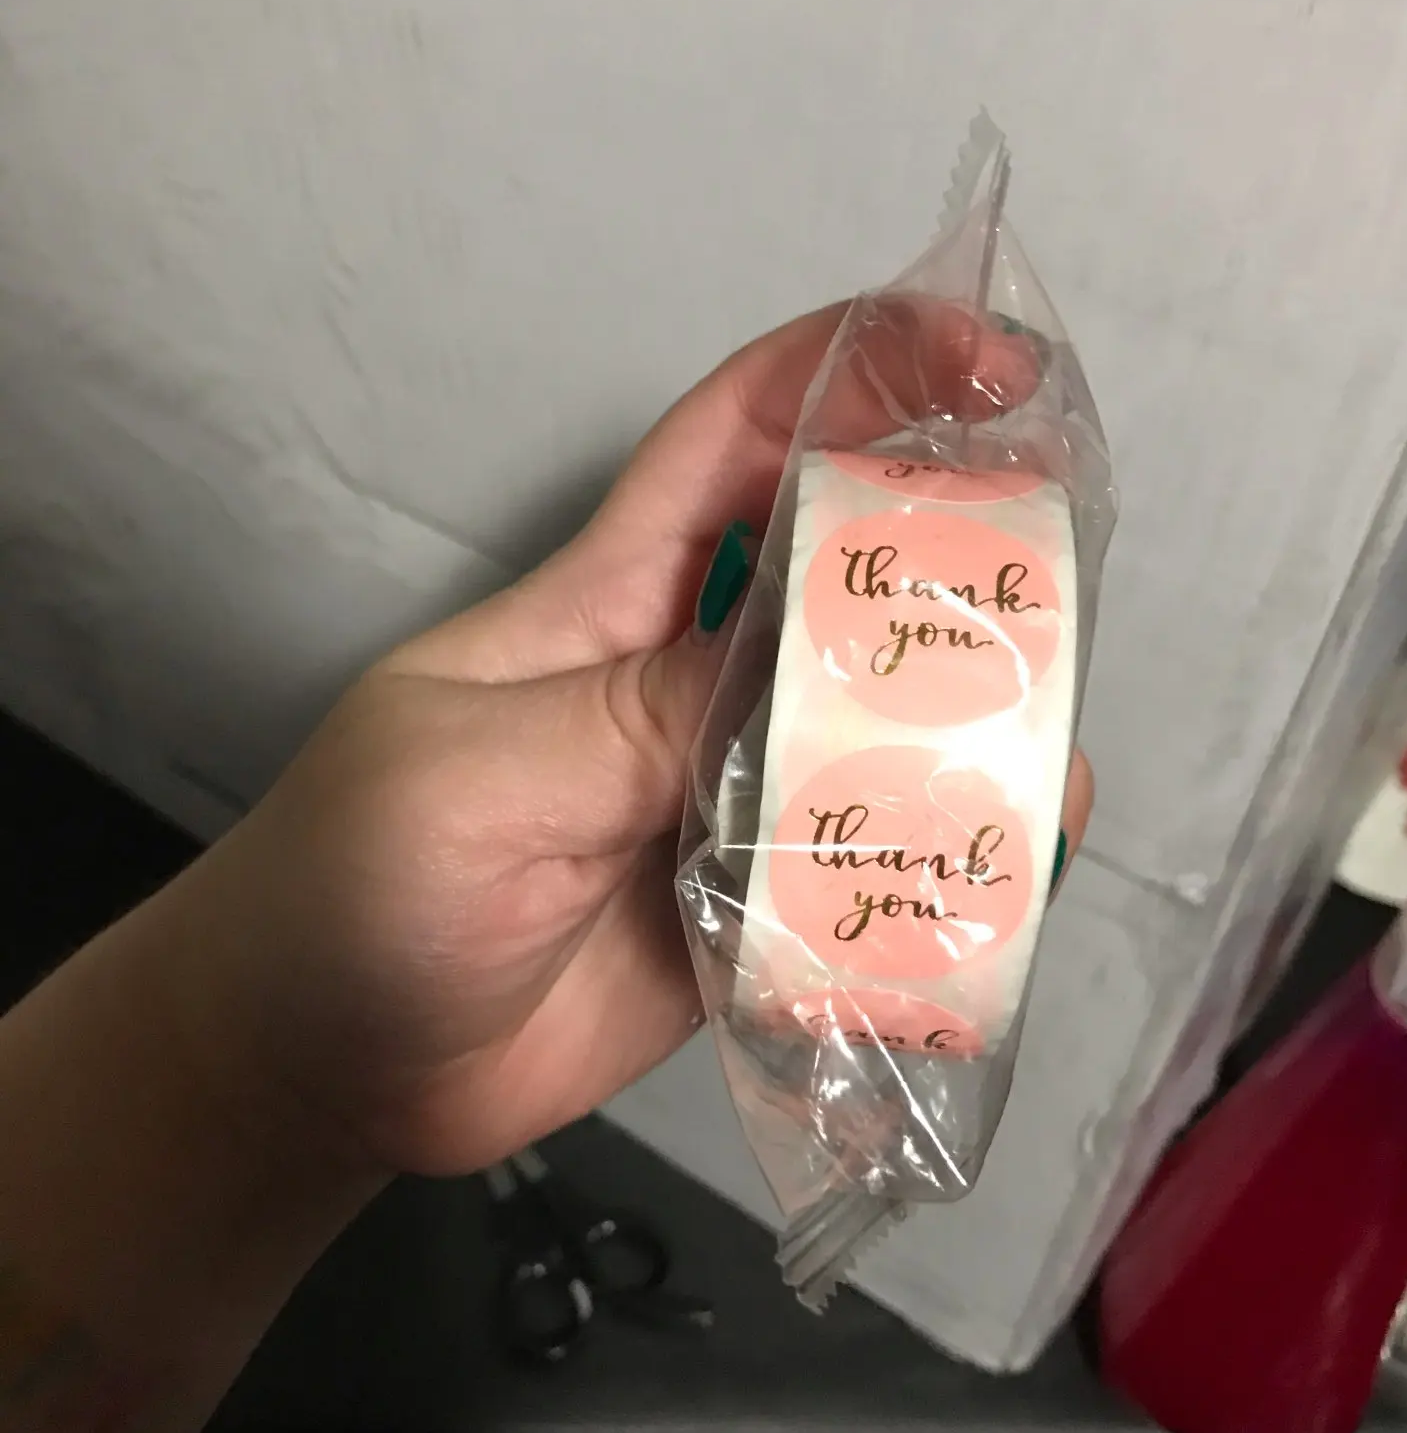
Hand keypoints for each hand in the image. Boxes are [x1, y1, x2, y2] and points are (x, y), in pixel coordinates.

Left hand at [149, 301, 1093, 1178]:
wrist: (320, 1070)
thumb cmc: (354, 883)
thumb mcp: (481, 774)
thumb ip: (641, 720)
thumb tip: (811, 669)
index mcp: (618, 597)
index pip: (749, 434)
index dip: (863, 368)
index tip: (987, 362)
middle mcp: (692, 678)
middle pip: (853, 580)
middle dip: (964, 558)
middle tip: (1060, 604)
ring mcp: (728, 798)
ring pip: (880, 735)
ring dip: (974, 739)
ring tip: (1046, 777)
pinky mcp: (749, 912)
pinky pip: (864, 877)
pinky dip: (939, 882)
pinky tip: (996, 904)